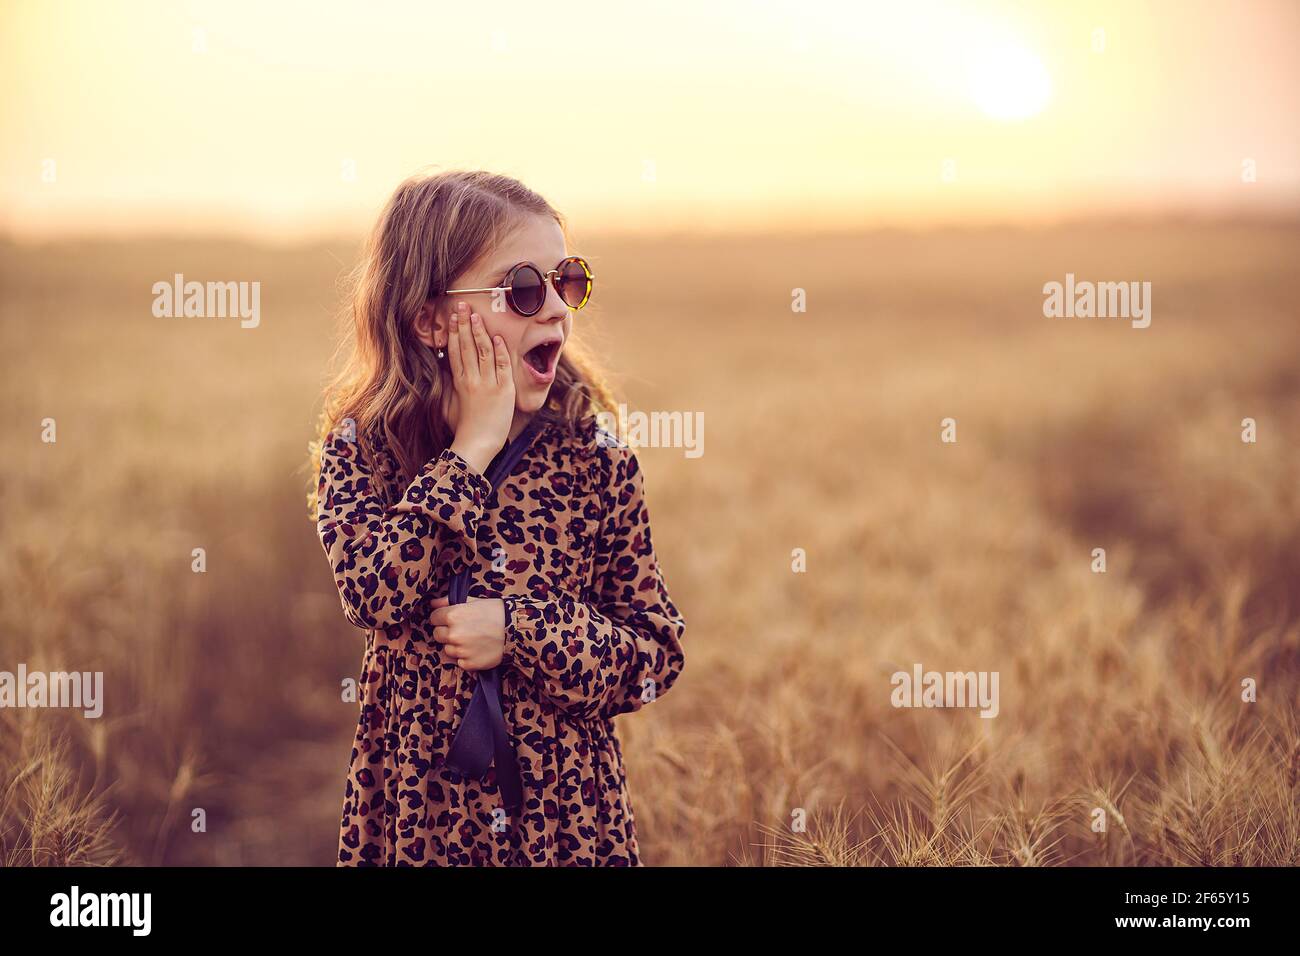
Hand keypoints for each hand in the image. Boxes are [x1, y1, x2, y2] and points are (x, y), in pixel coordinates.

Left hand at [428, 596, 506, 670]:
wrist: (516, 630)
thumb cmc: (496, 612)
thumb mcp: (473, 601)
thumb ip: (449, 601)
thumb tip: (432, 604)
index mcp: (452, 616)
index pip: (433, 618)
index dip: (441, 618)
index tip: (451, 619)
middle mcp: (453, 634)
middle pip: (437, 635)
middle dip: (446, 632)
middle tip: (462, 629)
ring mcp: (460, 651)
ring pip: (447, 649)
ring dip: (455, 645)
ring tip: (472, 639)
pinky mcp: (468, 664)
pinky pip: (459, 661)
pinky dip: (466, 657)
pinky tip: (477, 649)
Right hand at [446, 301, 514, 474]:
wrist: (477, 443)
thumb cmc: (464, 426)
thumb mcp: (451, 403)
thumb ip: (450, 384)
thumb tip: (447, 368)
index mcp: (458, 381)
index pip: (455, 351)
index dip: (454, 332)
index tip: (452, 317)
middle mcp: (472, 379)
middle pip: (467, 346)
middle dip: (464, 324)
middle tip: (462, 305)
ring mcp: (488, 384)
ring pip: (483, 352)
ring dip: (480, 331)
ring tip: (476, 315)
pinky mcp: (503, 390)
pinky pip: (502, 366)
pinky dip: (500, 351)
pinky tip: (497, 337)